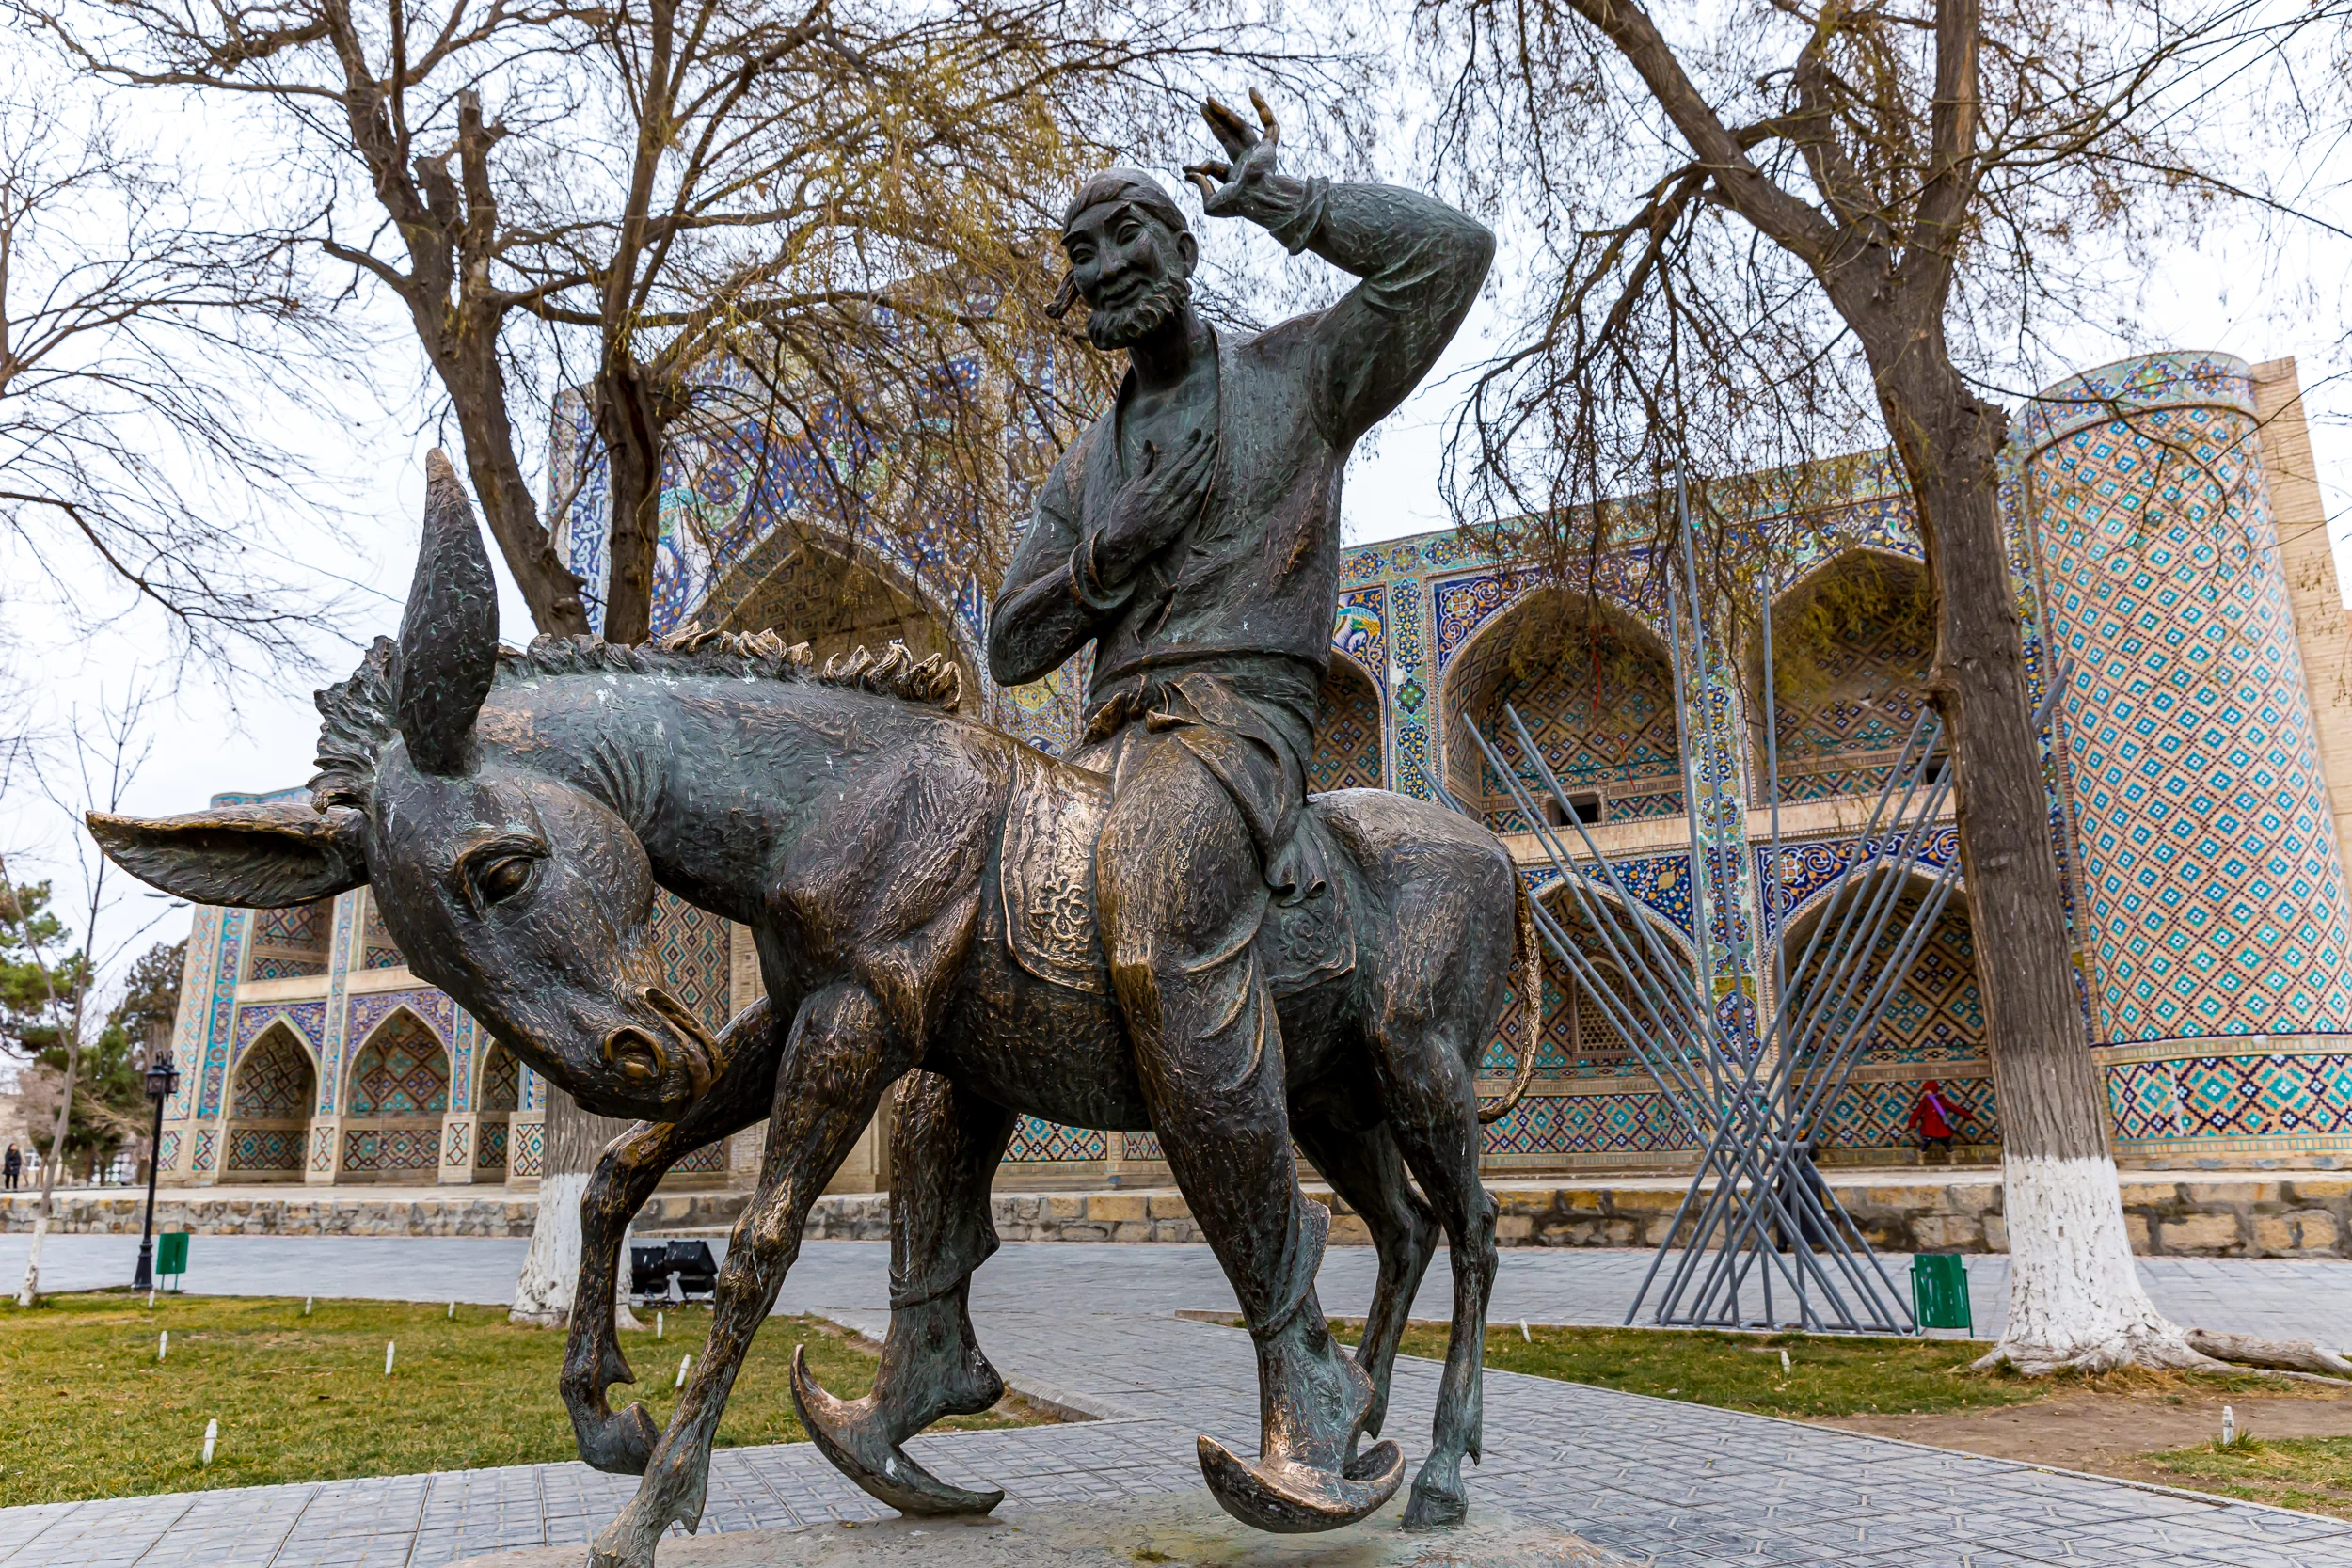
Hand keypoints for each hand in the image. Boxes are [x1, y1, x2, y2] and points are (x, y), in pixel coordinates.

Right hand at [1096, 428, 1215, 583]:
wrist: (1124, 543)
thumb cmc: (1123, 514)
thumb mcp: (1129, 486)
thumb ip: (1143, 465)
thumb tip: (1148, 443)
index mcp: (1150, 482)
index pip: (1174, 458)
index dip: (1188, 444)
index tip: (1198, 433)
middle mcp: (1162, 492)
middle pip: (1187, 467)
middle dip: (1201, 451)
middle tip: (1212, 437)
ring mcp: (1171, 507)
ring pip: (1193, 481)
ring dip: (1206, 465)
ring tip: (1216, 452)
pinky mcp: (1177, 520)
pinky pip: (1194, 501)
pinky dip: (1203, 487)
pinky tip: (1212, 476)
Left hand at [1184, 89, 1284, 219]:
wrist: (1256, 199)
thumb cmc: (1237, 205)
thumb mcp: (1211, 203)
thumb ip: (1200, 187)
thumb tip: (1187, 173)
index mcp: (1235, 177)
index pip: (1215, 165)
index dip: (1200, 166)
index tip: (1185, 169)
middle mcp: (1248, 162)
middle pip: (1228, 136)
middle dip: (1214, 121)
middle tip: (1201, 105)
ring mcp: (1260, 153)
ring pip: (1242, 126)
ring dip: (1225, 112)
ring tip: (1208, 99)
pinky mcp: (1269, 146)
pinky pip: (1270, 125)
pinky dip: (1263, 108)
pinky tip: (1252, 92)